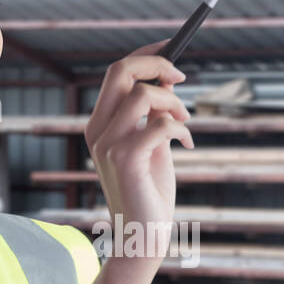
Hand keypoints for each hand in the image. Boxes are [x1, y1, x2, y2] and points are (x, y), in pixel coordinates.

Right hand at [84, 38, 193, 265]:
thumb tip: (168, 78)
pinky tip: (186, 144)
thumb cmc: (149, 191)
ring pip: (143, 95)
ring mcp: (108, 146)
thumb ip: (154, 113)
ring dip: (174, 103)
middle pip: (120, 71)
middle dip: (156, 64)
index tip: (171, 49)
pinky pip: (159, 125)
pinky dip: (180, 128)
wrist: (143, 234)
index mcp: (99, 125)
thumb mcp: (152, 144)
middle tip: (181, 78)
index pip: (116, 73)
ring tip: (186, 123)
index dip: (145, 55)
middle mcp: (97, 132)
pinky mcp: (125, 160)